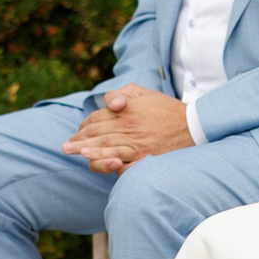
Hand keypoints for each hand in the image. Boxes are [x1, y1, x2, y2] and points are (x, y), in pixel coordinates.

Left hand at [63, 85, 193, 174]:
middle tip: (65, 148)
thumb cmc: (166, 109)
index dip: (84, 125)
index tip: (77, 132)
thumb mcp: (144, 93)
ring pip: (108, 148)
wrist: (192, 125)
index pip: (98, 118)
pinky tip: (103, 165)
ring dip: (91, 152)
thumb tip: (110, 102)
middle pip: (98, 134)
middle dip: (79, 141)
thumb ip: (123, 93)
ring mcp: (138, 144)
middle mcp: (130, 127)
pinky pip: (127, 164)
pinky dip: (113, 166)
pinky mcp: (147, 158)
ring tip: (79, 154)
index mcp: (128, 111)